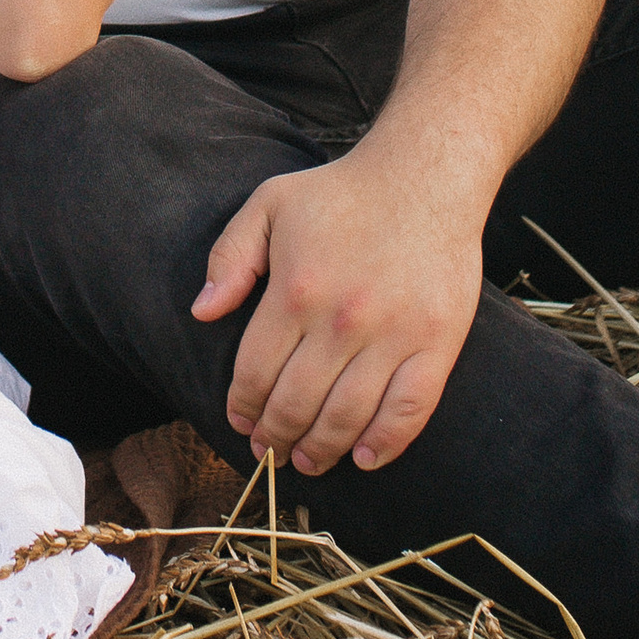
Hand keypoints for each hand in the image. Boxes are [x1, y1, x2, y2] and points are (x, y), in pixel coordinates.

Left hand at [193, 141, 486, 475]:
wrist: (424, 177)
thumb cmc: (341, 192)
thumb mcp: (268, 204)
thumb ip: (229, 257)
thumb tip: (202, 313)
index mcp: (295, 290)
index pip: (255, 371)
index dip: (243, 405)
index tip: (239, 421)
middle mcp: (341, 321)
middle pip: (297, 403)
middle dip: (275, 437)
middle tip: (268, 451)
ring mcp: (392, 336)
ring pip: (347, 418)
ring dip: (321, 450)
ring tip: (306, 461)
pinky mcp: (436, 345)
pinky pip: (409, 411)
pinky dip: (384, 444)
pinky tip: (363, 457)